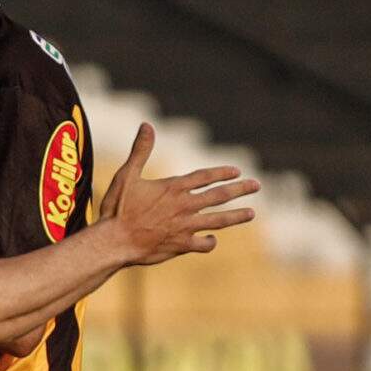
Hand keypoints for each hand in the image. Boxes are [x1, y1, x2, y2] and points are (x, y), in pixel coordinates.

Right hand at [98, 122, 259, 266]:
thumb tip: (146, 125)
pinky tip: (212, 240)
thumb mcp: (127, 175)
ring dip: (236, 216)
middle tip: (256, 185)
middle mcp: (184, 206)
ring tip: (251, 213)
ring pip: (218, 220)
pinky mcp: (180, 245)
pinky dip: (209, 242)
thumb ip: (140, 151)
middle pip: (219, 196)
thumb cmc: (117, 209)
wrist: (114, 241)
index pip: (204, 177)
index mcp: (173, 188)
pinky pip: (202, 244)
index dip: (221, 173)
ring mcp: (185, 226)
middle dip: (240, 190)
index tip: (236, 171)